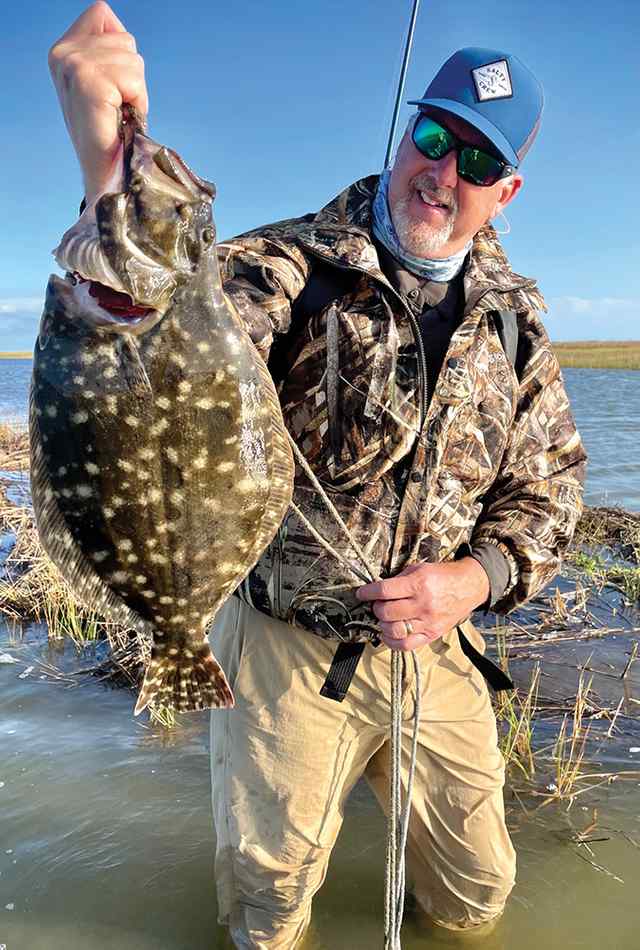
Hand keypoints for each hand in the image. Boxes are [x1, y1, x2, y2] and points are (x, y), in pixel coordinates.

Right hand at [48, 1, 147, 202]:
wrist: (106, 172)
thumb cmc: (111, 131)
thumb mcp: (105, 81)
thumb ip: (106, 51)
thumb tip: (124, 38)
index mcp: (62, 49)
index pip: (102, 13)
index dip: (121, 51)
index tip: (112, 87)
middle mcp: (62, 53)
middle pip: (125, 39)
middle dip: (132, 76)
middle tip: (117, 107)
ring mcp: (73, 65)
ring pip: (132, 58)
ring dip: (135, 90)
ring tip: (118, 113)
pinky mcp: (89, 81)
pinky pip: (134, 78)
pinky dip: (137, 100)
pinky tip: (119, 117)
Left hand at [355, 558, 489, 650]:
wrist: (468, 586)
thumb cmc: (442, 576)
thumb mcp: (419, 568)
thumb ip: (398, 579)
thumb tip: (377, 590)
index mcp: (419, 583)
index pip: (384, 591)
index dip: (368, 593)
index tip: (361, 593)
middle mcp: (423, 604)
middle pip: (387, 612)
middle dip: (376, 608)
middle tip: (377, 604)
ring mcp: (428, 622)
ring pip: (394, 630)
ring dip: (382, 625)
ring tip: (384, 618)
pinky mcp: (432, 634)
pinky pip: (406, 645)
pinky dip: (392, 642)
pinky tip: (388, 634)